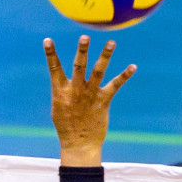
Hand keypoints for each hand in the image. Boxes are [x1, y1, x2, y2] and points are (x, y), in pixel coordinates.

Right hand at [46, 36, 135, 165]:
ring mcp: (90, 95)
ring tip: (111, 42)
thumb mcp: (58, 107)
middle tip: (84, 37)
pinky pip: (115, 85)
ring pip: (98, 71)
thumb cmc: (67, 126)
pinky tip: (133, 67)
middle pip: (78, 66)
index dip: (50, 54)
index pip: (54, 69)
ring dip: (105, 56)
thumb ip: (62, 91)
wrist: (79, 144)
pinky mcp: (103, 101)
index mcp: (61, 91)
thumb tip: (61, 79)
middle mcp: (76, 90)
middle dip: (81, 51)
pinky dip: (124, 75)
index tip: (47, 40)